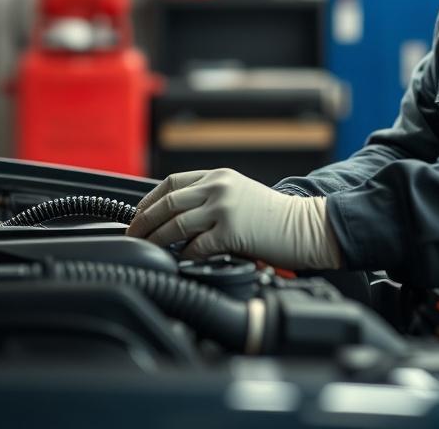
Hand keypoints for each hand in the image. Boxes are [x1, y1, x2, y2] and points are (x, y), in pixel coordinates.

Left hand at [125, 168, 341, 268]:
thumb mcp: (239, 195)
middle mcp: (218, 187)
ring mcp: (224, 208)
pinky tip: (180, 261)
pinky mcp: (231, 231)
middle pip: (167, 203)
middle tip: (133, 236)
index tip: (138, 215)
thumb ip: (210, 199)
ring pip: (175, 224)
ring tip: (149, 251)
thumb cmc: (274, 217)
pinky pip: (196, 246)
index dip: (149, 201)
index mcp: (218, 176)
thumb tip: (176, 219)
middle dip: (143, 222)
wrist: (305, 226)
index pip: (171, 183)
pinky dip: (184, 256)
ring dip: (156, 240)